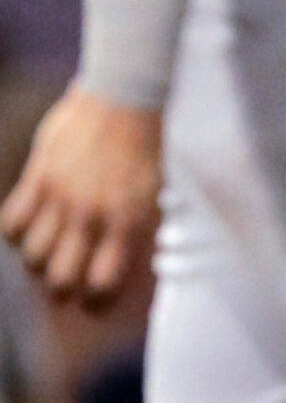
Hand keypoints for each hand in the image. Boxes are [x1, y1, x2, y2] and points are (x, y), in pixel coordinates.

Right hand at [0, 86, 163, 308]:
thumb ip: (135, 225)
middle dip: (60, 291)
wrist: (125, 97)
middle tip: (61, 289)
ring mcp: (63, 197)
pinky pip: (13, 221)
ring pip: (34, 254)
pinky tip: (23, 229)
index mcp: (130, 222)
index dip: (95, 302)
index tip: (91, 305)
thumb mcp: (154, 191)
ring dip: (37, 263)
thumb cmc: (146, 144)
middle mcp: (94, 216)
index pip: (104, 282)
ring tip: (44, 258)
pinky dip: (14, 232)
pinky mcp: (40, 177)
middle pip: (62, 277)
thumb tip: (119, 257)